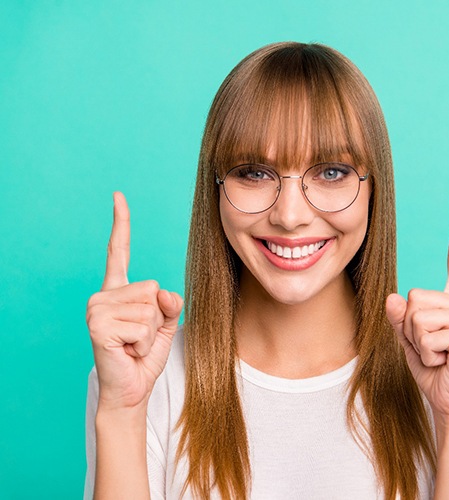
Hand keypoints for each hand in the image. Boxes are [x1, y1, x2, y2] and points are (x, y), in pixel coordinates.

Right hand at [86, 192, 182, 410]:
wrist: (131, 390)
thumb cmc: (145, 355)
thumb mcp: (166, 324)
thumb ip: (169, 303)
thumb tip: (162, 292)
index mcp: (118, 290)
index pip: (118, 251)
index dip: (121, 224)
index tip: (118, 195)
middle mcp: (103, 295)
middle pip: (153, 287)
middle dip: (158, 317)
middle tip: (140, 337)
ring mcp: (97, 309)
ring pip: (150, 308)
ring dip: (151, 333)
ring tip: (134, 345)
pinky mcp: (98, 325)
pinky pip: (143, 325)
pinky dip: (145, 343)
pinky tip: (128, 351)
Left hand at [386, 199, 448, 423]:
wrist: (448, 398)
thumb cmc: (430, 366)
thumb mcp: (407, 336)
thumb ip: (399, 316)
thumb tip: (393, 297)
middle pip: (413, 296)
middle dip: (409, 326)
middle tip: (429, 346)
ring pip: (416, 316)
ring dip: (416, 341)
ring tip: (435, 353)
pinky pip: (424, 335)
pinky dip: (424, 353)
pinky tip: (442, 360)